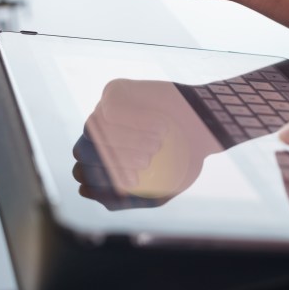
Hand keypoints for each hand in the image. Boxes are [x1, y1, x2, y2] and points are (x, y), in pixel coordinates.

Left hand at [73, 78, 220, 208]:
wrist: (205, 127)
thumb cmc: (180, 161)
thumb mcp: (155, 192)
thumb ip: (119, 199)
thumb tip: (84, 189)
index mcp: (101, 160)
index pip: (83, 172)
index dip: (104, 180)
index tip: (136, 181)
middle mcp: (98, 135)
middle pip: (83, 150)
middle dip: (115, 159)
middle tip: (148, 162)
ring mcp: (103, 112)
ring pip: (93, 129)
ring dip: (127, 140)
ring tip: (157, 145)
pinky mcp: (114, 91)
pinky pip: (110, 108)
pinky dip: (134, 120)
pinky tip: (159, 125)